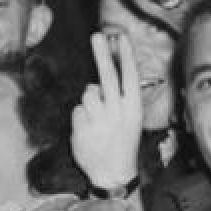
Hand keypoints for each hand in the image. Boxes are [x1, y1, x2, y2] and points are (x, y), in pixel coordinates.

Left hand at [71, 31, 143, 189]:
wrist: (113, 174)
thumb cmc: (121, 144)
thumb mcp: (128, 121)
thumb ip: (116, 100)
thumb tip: (97, 82)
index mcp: (133, 109)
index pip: (130, 76)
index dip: (126, 55)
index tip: (121, 37)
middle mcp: (117, 112)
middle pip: (108, 76)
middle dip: (102, 53)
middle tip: (97, 36)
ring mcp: (99, 120)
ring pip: (88, 93)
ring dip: (89, 100)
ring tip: (97, 119)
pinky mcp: (82, 128)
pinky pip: (77, 109)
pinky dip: (80, 116)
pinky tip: (88, 130)